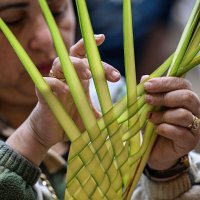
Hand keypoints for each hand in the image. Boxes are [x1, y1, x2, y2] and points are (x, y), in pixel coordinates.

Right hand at [6, 34, 120, 164]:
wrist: (50, 134)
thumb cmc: (71, 123)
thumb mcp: (91, 118)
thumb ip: (105, 115)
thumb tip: (124, 118)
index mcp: (79, 80)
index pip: (84, 57)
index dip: (91, 46)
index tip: (102, 38)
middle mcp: (67, 78)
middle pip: (75, 57)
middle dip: (91, 59)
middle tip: (110, 74)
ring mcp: (54, 85)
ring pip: (59, 63)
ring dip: (75, 66)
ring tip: (88, 75)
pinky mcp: (43, 94)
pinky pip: (46, 82)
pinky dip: (57, 84)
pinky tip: (67, 90)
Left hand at [144, 77, 199, 169]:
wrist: (154, 149)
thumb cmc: (153, 124)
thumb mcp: (148, 106)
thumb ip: (149, 92)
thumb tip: (145, 77)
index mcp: (185, 97)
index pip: (181, 84)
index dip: (164, 83)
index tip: (147, 86)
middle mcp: (194, 110)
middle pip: (187, 97)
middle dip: (164, 97)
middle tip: (147, 100)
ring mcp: (195, 126)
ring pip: (183, 115)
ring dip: (162, 115)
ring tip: (150, 118)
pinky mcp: (191, 141)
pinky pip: (180, 132)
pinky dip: (165, 129)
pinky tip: (157, 130)